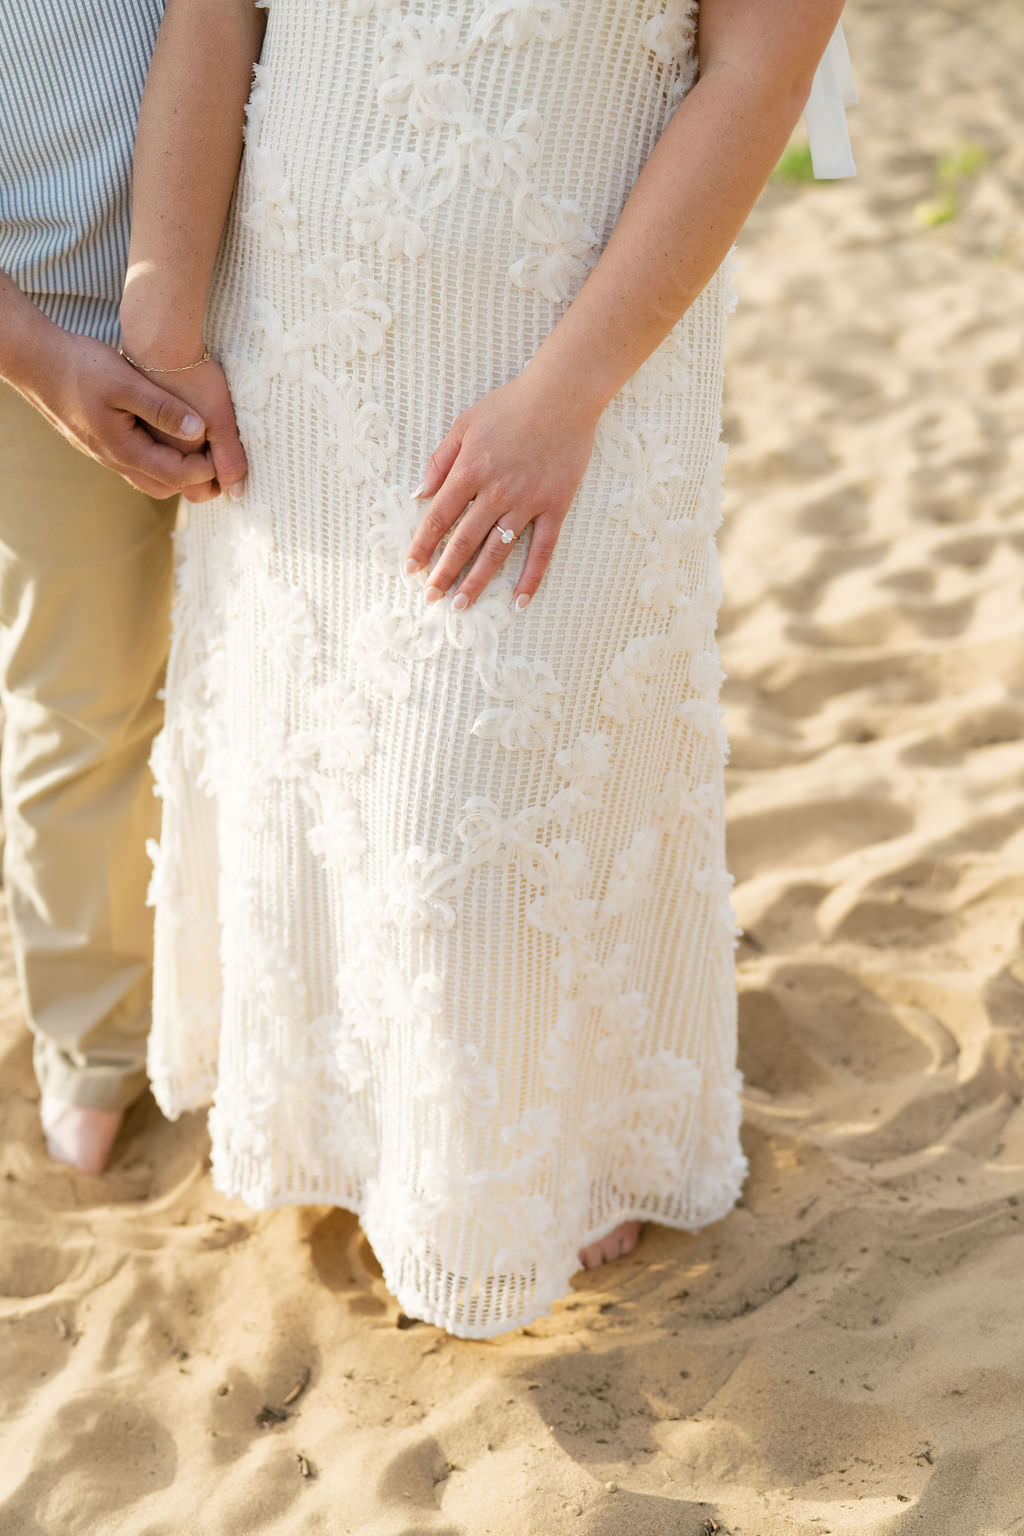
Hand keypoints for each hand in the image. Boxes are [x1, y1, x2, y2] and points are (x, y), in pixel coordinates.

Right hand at [13, 325, 217, 498]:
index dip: (206, 470)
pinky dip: (158, 457)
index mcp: (124, 450)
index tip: (225, 455)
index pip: (177, 475)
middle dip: (193, 479)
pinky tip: (169, 436)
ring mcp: (105, 453)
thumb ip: (163, 408)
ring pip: (149, 476)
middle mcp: (114, 459)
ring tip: (199, 450)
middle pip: (165, 486)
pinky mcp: (101, 442)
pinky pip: (136, 461)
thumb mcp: (127, 382)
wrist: (37, 361)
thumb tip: (199, 430)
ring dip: (175, 469)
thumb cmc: (80, 366)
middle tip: (218, 461)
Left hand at [405, 366, 600, 610]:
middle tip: (431, 598)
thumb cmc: (510, 405)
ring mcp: (527, 502)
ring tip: (461, 606)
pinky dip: (531, 577)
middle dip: (444, 573)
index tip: (411, 568)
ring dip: (477, 581)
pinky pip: (542, 549)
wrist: (563, 395)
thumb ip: (440, 460)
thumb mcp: (464, 423)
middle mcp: (496, 492)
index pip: (439, 517)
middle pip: (464, 541)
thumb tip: (419, 494)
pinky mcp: (555, 506)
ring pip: (497, 551)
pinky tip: (518, 601)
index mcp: (470, 470)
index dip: (422, 545)